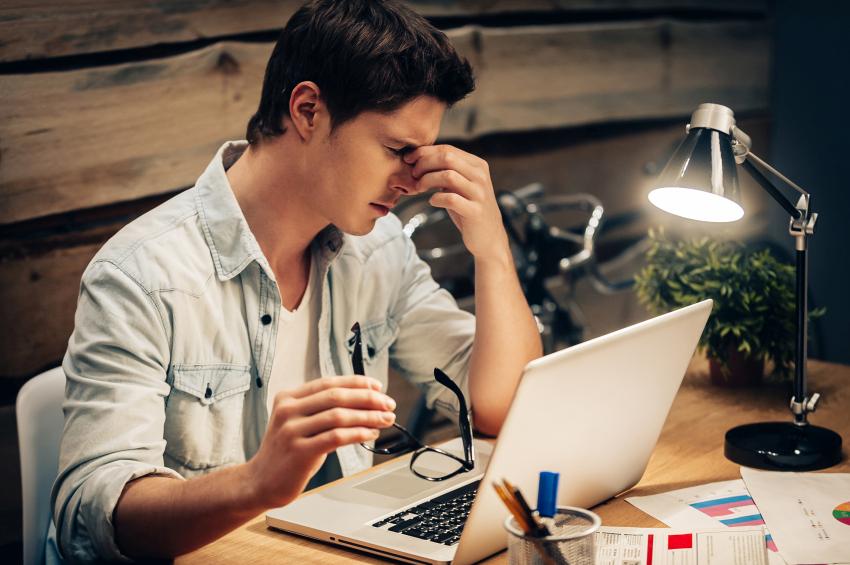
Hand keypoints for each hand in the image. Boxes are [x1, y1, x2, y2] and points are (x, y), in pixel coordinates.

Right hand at [244, 376, 395, 507]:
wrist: (260, 482)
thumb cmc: (287, 453)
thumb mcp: (299, 423)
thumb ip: (322, 410)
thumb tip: (364, 402)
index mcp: (288, 397)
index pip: (329, 383)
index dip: (356, 383)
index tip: (378, 387)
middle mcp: (288, 410)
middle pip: (337, 396)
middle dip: (368, 398)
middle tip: (389, 403)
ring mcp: (292, 430)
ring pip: (339, 415)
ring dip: (368, 416)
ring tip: (386, 419)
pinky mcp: (299, 451)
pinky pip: (336, 437)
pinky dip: (358, 433)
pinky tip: (371, 434)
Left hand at [404, 145, 508, 261]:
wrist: (489, 236)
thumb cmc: (468, 208)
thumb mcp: (460, 185)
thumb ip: (446, 170)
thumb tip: (418, 157)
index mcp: (477, 165)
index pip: (448, 149)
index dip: (425, 152)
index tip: (409, 159)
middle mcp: (480, 176)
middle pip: (447, 158)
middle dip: (424, 164)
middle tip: (413, 174)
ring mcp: (479, 193)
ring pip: (448, 176)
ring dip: (427, 180)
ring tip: (419, 188)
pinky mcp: (475, 211)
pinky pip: (451, 199)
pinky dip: (436, 198)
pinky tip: (432, 201)